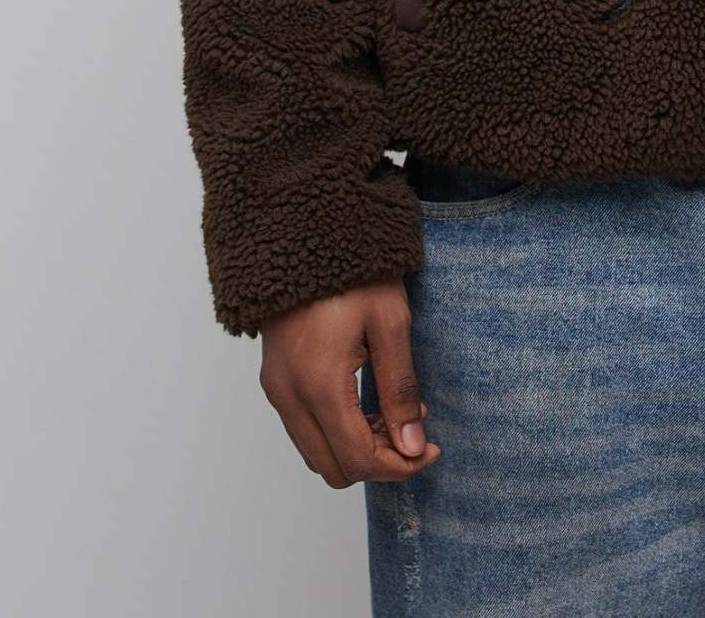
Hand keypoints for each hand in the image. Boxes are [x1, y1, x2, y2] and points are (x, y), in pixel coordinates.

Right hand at [259, 280, 442, 487]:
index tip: (429, 449)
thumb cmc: (354, 273)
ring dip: (355, 448)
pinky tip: (365, 404)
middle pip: (333, 468)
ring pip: (316, 454)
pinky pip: (304, 430)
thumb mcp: (390, 323)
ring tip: (392, 413)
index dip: (399, 467)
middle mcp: (289, 396)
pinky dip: (336, 432)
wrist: (305, 235)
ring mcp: (276, 390)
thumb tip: (412, 446)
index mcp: (319, 385)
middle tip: (413, 431)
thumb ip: (400, 389)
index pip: (358, 459)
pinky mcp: (274, 381)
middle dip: (378, 462)